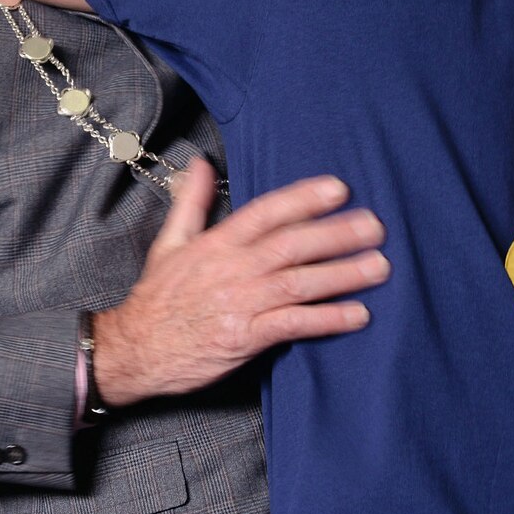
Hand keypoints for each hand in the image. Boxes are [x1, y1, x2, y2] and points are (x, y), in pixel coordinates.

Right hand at [91, 158, 387, 406]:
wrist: (135, 350)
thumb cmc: (157, 298)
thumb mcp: (168, 243)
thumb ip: (190, 202)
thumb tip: (199, 163)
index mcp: (216, 244)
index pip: (265, 213)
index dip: (303, 199)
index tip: (339, 189)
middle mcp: (232, 270)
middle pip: (291, 246)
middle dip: (336, 234)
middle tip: (376, 226)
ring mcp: (240, 305)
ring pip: (299, 283)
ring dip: (342, 274)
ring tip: (379, 266)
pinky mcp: (246, 339)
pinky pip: (293, 325)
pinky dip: (326, 319)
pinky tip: (357, 314)